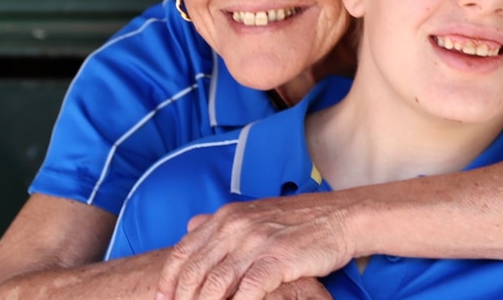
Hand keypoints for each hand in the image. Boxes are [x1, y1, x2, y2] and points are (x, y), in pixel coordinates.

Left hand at [155, 193, 354, 299]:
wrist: (340, 217)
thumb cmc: (299, 220)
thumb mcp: (255, 212)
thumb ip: (222, 222)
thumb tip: (191, 224)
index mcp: (228, 215)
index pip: (183, 250)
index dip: (168, 279)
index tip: (161, 299)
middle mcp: (237, 226)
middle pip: (194, 271)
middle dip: (182, 298)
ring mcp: (257, 242)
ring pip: (215, 285)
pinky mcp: (278, 259)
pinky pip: (247, 291)